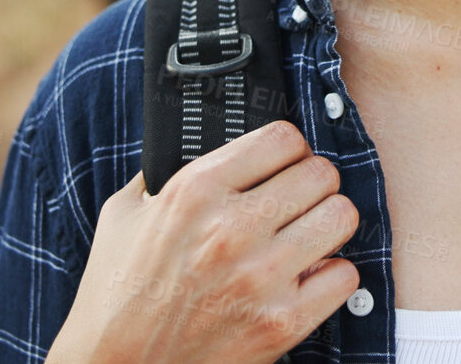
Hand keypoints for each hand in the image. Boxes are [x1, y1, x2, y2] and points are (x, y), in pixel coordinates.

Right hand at [47, 120, 361, 363]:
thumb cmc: (115, 295)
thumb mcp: (124, 216)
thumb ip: (163, 175)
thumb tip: (199, 147)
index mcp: (195, 191)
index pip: (282, 137)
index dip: (288, 148)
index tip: (284, 162)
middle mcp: (231, 228)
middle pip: (321, 173)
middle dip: (312, 183)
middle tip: (299, 200)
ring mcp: (260, 277)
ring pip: (343, 215)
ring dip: (328, 222)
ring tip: (309, 234)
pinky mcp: (281, 322)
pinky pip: (345, 276)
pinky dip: (332, 275)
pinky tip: (307, 278)